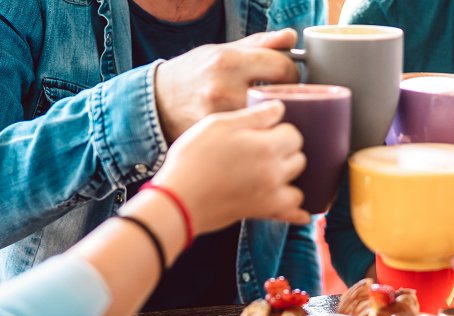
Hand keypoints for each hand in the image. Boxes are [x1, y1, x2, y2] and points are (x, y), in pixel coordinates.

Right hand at [151, 100, 308, 233]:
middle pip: (299, 158)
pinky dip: (297, 212)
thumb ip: (254, 116)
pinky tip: (302, 212)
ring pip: (298, 185)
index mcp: (267, 147)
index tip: (267, 132)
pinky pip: (291, 213)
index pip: (294, 135)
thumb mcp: (218, 125)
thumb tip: (279, 108)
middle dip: (287, 152)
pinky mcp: (262, 212)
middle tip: (265, 150)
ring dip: (291, 178)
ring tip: (273, 173)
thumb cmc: (193, 158)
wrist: (178, 198)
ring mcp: (271, 195)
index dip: (281, 130)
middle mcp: (275, 172)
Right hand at [155, 29, 299, 142]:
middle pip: (278, 96)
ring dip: (274, 118)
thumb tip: (290, 36)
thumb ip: (260, 44)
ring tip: (268, 114)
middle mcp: (223, 88)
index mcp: (227, 61)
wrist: (158, 102)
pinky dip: (258, 133)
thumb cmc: (195, 73)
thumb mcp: (222, 51)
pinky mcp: (218, 138)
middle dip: (286, 98)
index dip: (293, 73)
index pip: (281, 67)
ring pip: (268, 121)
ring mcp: (220, 116)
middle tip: (282, 99)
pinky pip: (252, 137)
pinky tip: (253, 129)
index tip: (290, 78)